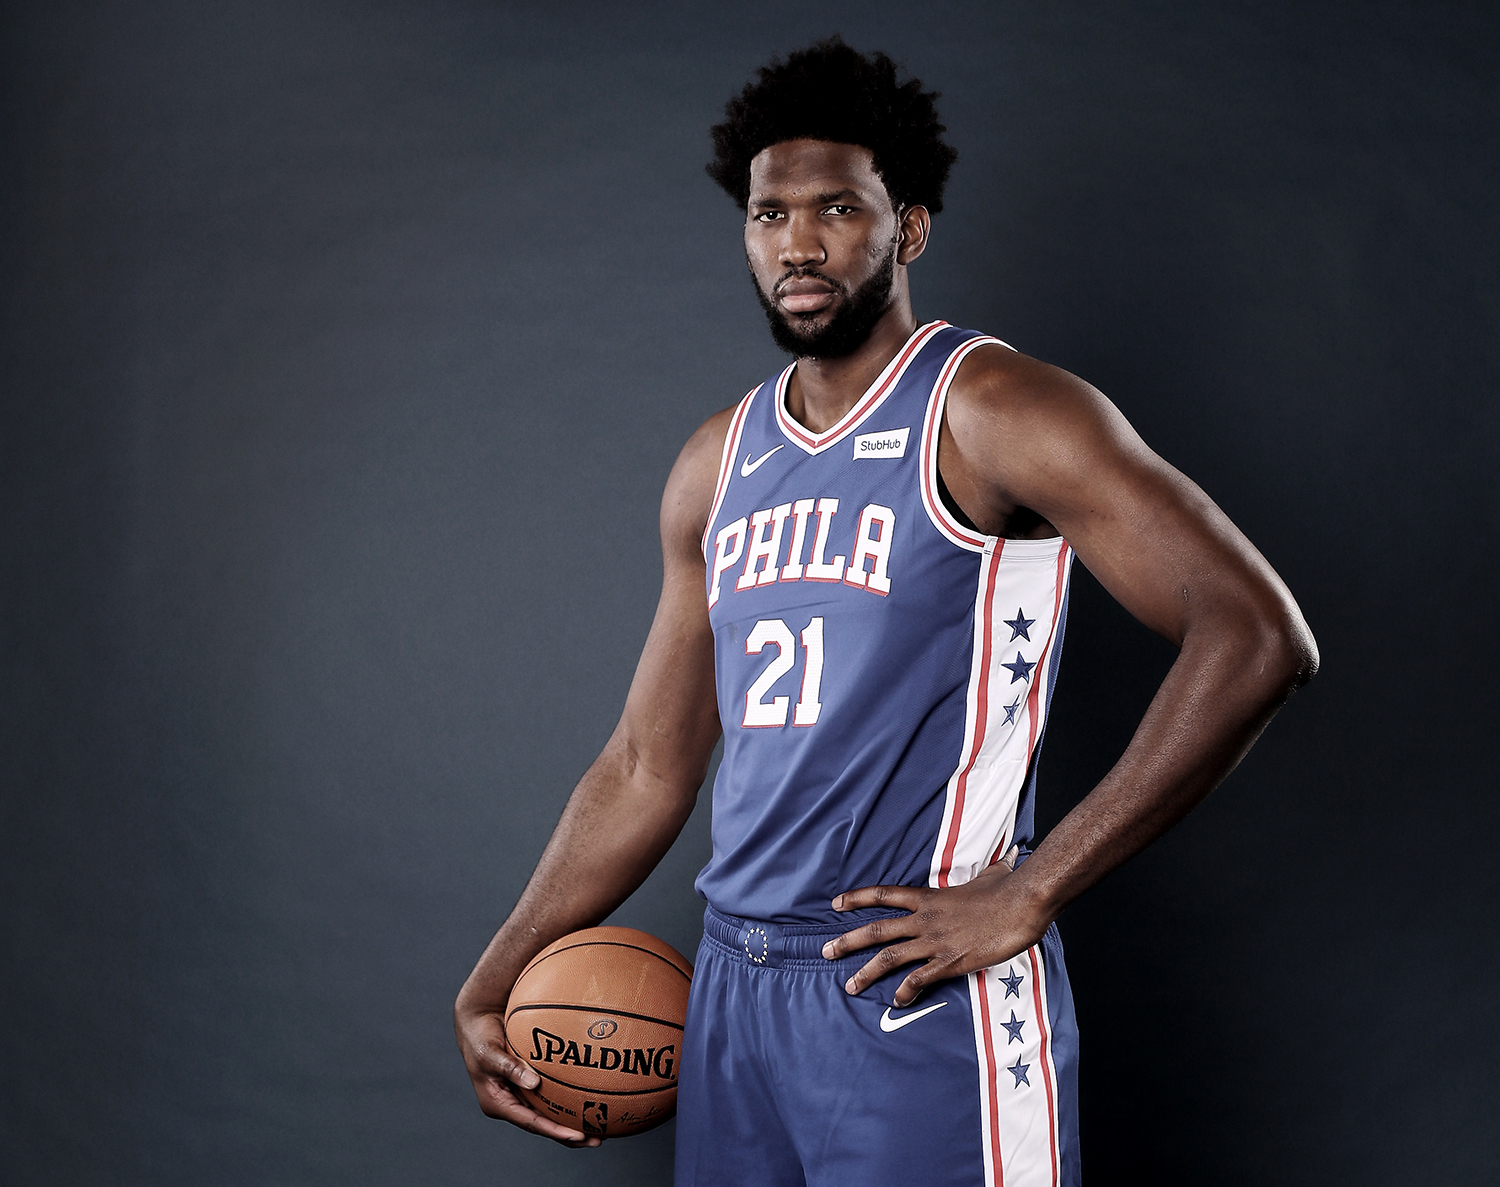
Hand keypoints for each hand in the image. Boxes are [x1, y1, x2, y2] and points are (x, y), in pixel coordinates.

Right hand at [454, 1003, 600, 1146]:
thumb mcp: (489, 1054)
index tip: (578, 1136)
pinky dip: (567, 1097)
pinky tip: (588, 1097)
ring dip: (572, 1120)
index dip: (555, 1131)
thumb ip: (510, 1068)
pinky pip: (551, 1092)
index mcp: (498, 1104)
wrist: (479, 1020)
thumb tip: (534, 1083)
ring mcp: (521, 1092)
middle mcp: (511, 1102)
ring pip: (549, 1112)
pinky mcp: (529, 1080)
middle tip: (597, 1140)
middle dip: (570, 1134)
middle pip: (544, 1124)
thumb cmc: (479, 1038)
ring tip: (599, 1127)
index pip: (531, 1123)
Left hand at [821, 849, 1050, 1005]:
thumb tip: (1005, 860)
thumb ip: (988, 870)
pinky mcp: (951, 962)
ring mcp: (936, 941)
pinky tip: (896, 1001)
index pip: (884, 895)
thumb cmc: (1008, 888)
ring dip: (866, 972)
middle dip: (848, 941)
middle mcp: (925, 919)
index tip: (835, 904)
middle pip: (877, 929)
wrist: (1022, 903)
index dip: (857, 898)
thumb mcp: (990, 874)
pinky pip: (920, 978)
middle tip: (826, 951)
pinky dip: (905, 991)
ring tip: (849, 986)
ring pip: (890, 957)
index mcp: (929, 897)